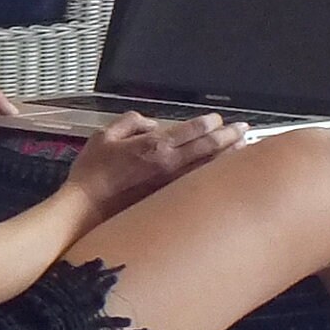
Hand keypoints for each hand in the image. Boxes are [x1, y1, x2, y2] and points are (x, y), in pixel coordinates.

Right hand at [67, 111, 242, 218]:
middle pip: (209, 147)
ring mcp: (173, 185)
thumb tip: (149, 123)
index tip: (217, 119)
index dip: (209, 122)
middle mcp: (170, 164)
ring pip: (210, 167)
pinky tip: (222, 173)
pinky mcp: (171, 201)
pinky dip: (215, 176)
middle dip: (229, 135)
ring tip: (243, 147)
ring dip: (229, 155)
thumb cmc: (93, 174)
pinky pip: (201, 185)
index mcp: (155, 145)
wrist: (86, 210)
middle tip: (243, 129)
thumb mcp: (103, 136)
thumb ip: (129, 122)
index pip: (192, 129)